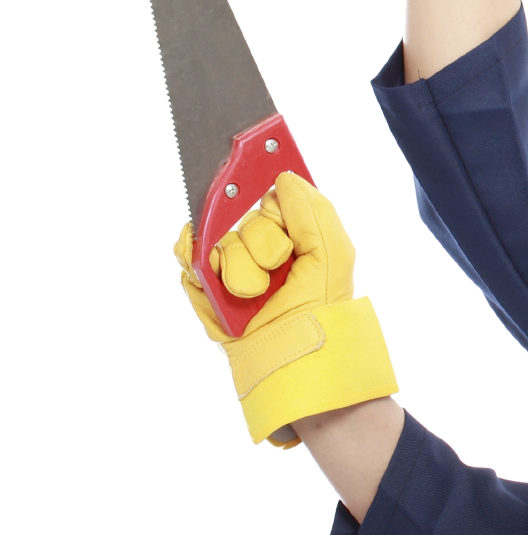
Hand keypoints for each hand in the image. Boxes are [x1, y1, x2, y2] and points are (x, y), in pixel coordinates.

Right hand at [172, 171, 395, 446]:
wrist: (294, 357)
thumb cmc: (319, 309)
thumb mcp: (332, 255)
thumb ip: (313, 211)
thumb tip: (283, 177)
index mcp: (291, 234)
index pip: (268, 196)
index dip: (269, 197)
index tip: (271, 200)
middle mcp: (258, 245)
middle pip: (239, 214)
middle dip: (261, 242)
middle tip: (277, 268)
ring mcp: (228, 263)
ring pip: (216, 237)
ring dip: (238, 265)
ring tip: (256, 292)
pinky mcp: (203, 283)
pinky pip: (187, 254)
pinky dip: (199, 263)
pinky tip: (221, 283)